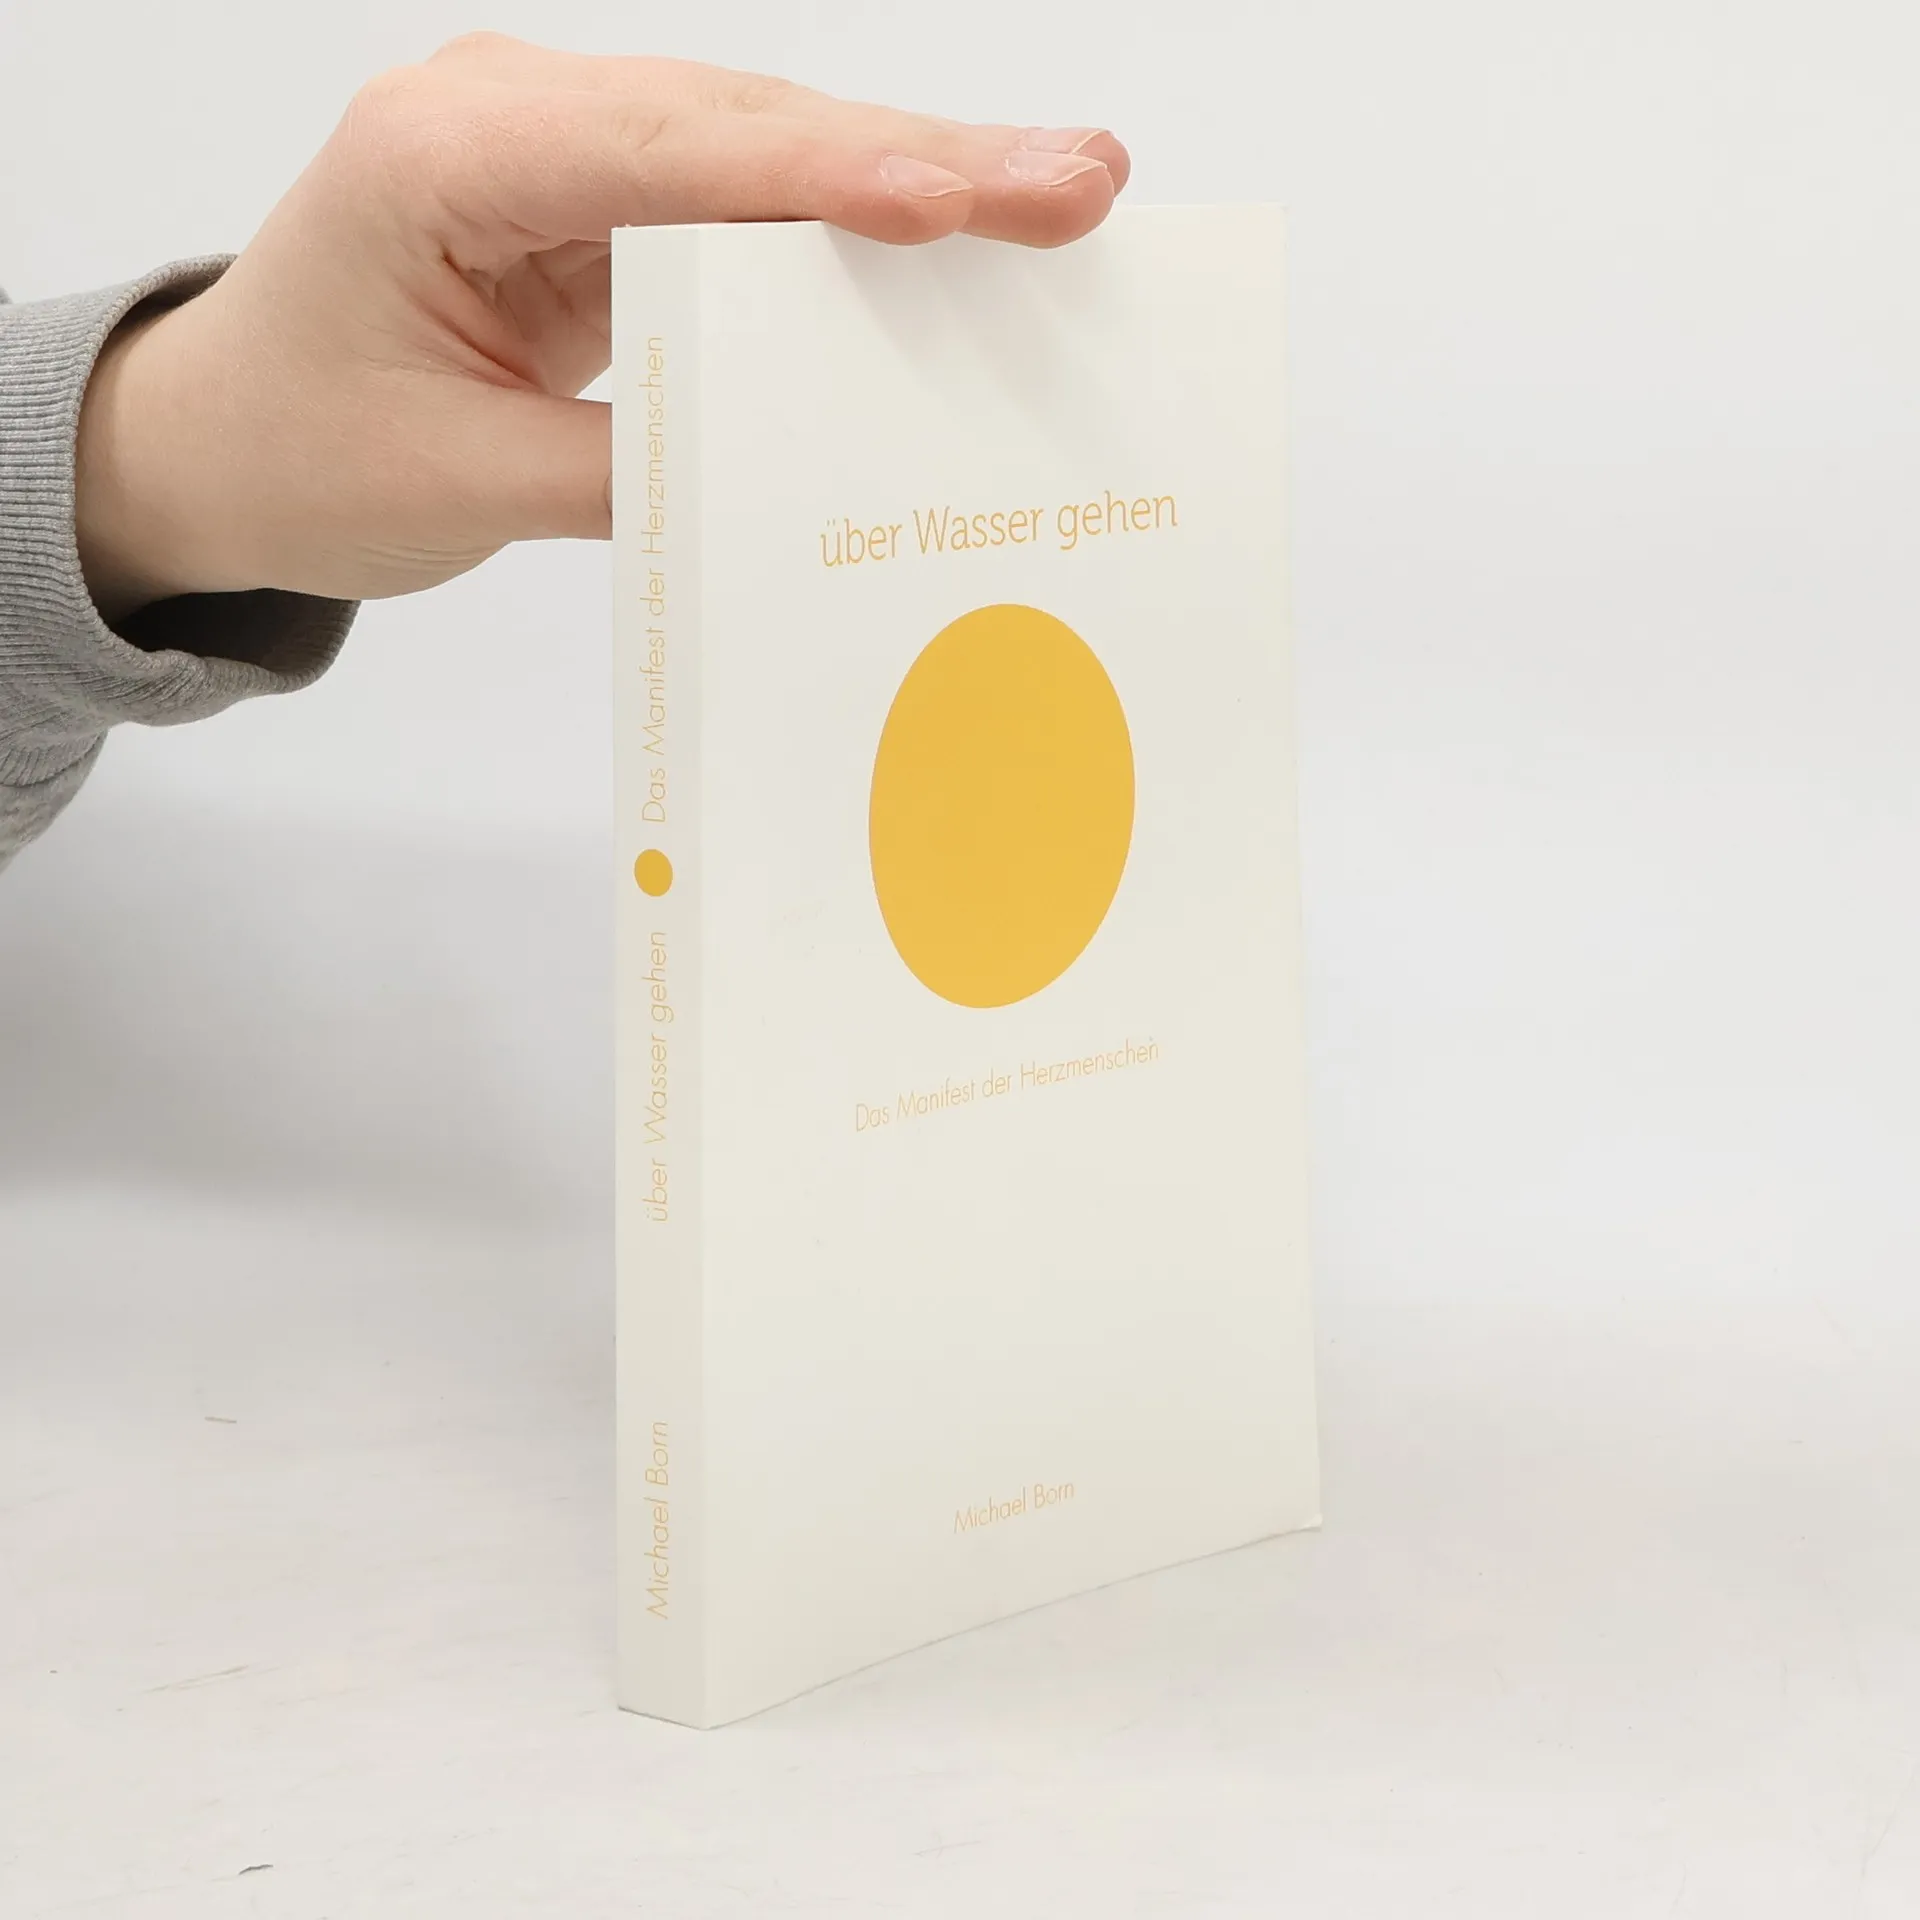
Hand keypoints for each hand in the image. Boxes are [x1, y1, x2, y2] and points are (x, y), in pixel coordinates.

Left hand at [74, 34, 1129, 620]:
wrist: (225, 438)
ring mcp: (567, 150)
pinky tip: (962, 233)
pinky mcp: (607, 202)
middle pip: (744, 127)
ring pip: (766, 151)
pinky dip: (854, 228)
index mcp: (441, 158)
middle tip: (1078, 180)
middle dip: (920, 158)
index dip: (819, 176)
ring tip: (1058, 194)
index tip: (954, 200)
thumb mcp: (458, 485)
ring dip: (914, 179)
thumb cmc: (302, 449)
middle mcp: (513, 117)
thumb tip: (791, 471)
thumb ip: (623, 471)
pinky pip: (749, 206)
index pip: (659, 154)